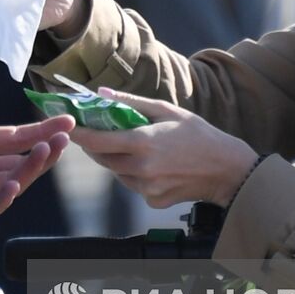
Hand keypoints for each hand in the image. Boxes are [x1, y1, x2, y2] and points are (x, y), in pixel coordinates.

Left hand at [0, 18, 74, 221]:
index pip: (15, 136)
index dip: (41, 129)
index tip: (67, 119)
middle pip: (20, 159)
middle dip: (46, 149)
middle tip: (66, 135)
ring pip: (9, 183)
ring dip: (32, 170)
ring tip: (49, 150)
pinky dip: (0, 199)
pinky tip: (13, 184)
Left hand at [73, 88, 258, 207]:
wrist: (227, 170)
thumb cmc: (199, 135)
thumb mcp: (167, 110)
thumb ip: (131, 103)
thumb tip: (102, 93)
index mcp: (143, 143)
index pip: (97, 140)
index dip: (78, 133)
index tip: (66, 124)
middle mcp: (141, 169)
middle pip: (103, 158)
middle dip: (96, 144)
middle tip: (99, 130)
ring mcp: (146, 188)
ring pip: (117, 172)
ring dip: (117, 159)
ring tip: (136, 146)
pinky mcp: (153, 200)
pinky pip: (133, 185)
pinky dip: (135, 173)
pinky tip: (155, 164)